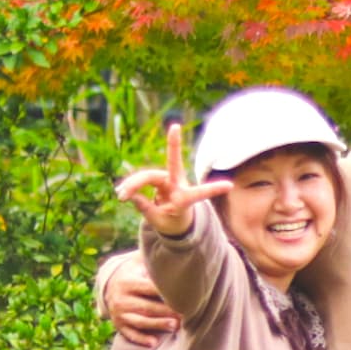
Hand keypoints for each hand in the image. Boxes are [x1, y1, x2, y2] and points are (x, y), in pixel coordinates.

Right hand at [104, 256, 179, 347]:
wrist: (108, 285)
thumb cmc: (133, 272)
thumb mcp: (137, 262)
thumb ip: (152, 259)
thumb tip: (173, 250)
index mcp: (127, 282)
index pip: (149, 288)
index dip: (166, 293)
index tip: (183, 296)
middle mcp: (121, 298)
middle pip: (147, 306)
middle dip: (167, 311)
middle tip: (185, 314)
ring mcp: (119, 313)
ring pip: (141, 321)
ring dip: (158, 325)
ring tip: (175, 326)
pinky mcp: (119, 325)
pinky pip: (130, 334)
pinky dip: (141, 339)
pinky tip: (154, 343)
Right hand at [115, 123, 231, 237]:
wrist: (173, 221)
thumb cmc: (171, 222)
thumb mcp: (159, 221)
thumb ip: (146, 208)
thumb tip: (131, 195)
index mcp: (185, 199)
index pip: (199, 194)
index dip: (212, 189)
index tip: (230, 185)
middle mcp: (178, 184)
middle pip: (170, 167)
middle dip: (173, 145)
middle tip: (175, 126)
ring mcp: (168, 179)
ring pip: (148, 176)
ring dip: (133, 184)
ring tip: (120, 195)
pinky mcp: (158, 179)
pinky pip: (141, 180)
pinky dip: (130, 185)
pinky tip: (121, 193)